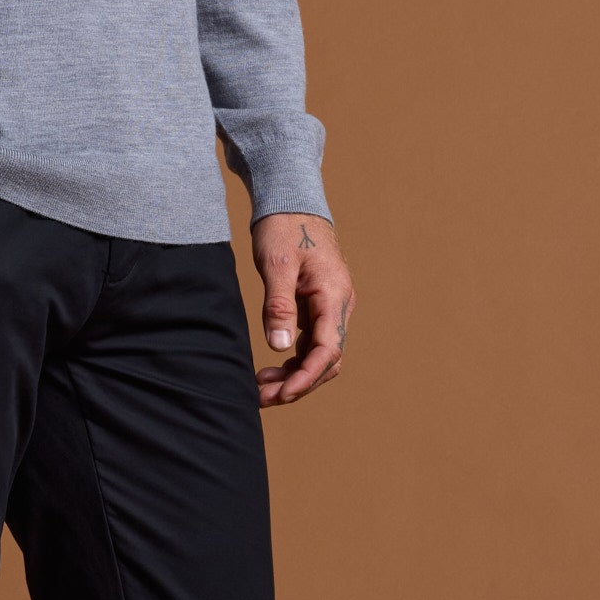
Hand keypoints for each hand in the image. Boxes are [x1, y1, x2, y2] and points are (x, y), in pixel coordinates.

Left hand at [250, 212, 351, 405]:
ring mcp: (329, 307)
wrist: (291, 201)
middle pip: (326, 360)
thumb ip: (279, 305)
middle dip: (298, 383)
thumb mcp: (276, 263)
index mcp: (333, 295)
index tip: (282, 394)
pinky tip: (270, 368)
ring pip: (319, 355)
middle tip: (261, 398)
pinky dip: (293, 360)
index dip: (306, 377)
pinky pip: (311, 343)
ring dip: (294, 375)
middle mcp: (338, 305)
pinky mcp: (317, 307)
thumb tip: (279, 347)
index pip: (328, 350)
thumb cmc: (283, 227)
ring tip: (260, 388)